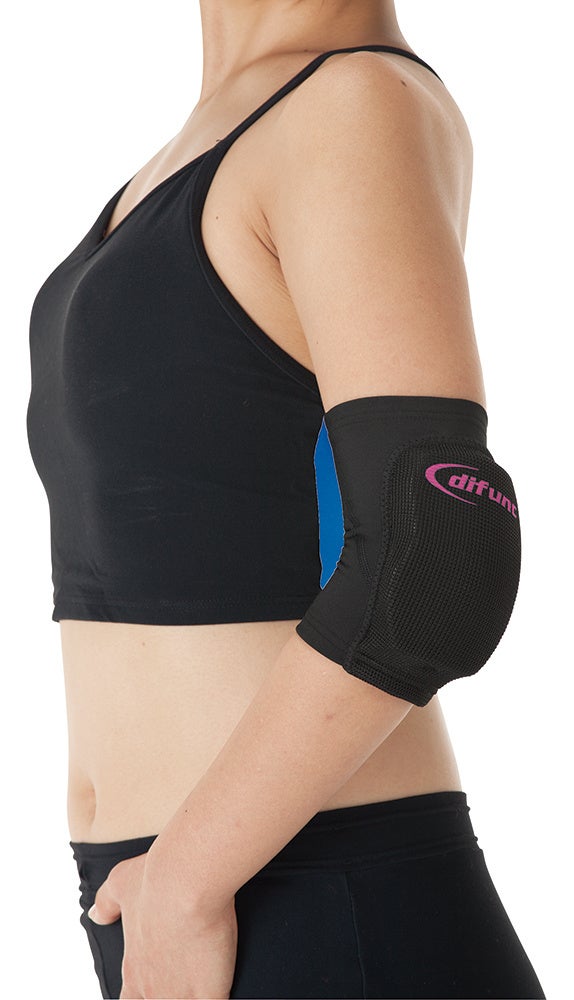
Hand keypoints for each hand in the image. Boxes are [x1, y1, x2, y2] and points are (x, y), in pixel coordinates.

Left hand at [88, 852, 237, 998]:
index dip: (143, 994)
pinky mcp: (209, 993)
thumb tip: (96, 915)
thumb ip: (105, 903)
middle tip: (186, 973)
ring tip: (204, 976)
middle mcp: (153, 989)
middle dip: (172, 993)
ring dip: (193, 994)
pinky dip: (218, 995)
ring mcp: (181, 995)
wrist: (187, 881)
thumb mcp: (120, 883)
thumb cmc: (155, 879)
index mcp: (133, 970)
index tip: (158, 980)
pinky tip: (222, 983)